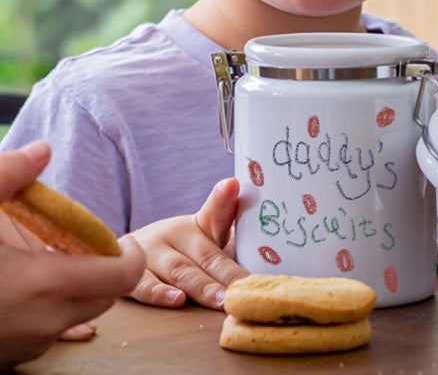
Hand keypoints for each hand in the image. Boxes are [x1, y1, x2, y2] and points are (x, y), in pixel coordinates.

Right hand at [0, 142, 145, 368]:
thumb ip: (8, 175)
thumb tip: (42, 149)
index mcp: (44, 286)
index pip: (123, 277)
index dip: (131, 256)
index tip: (120, 239)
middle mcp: (43, 324)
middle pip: (106, 296)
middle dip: (104, 269)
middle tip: (78, 244)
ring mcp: (24, 347)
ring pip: (78, 316)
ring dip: (77, 288)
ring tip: (46, 261)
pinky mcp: (6, 360)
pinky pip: (47, 333)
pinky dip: (50, 308)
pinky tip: (19, 286)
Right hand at [126, 178, 248, 309]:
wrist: (126, 255)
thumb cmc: (182, 252)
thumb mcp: (207, 239)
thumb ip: (232, 238)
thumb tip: (265, 238)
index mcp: (198, 225)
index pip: (215, 211)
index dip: (224, 198)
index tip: (232, 184)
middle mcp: (175, 235)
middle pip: (206, 255)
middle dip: (226, 272)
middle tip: (246, 286)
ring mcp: (152, 254)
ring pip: (179, 271)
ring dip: (202, 287)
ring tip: (222, 300)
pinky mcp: (131, 275)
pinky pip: (145, 285)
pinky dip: (160, 294)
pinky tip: (176, 300)